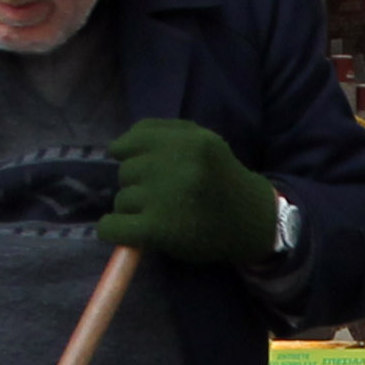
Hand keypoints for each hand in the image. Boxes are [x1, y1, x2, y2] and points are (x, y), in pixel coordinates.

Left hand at [99, 116, 283, 270]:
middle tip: (163, 196)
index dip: (133, 155)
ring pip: (122, 199)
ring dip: (134, 209)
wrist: (251, 222)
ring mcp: (165, 198)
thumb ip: (163, 132)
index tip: (147, 169)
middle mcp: (177, 165)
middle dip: (138, 183)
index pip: (131, 141)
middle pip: (125, 171)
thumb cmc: (221, 179)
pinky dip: (114, 230)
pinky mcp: (158, 229)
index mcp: (189, 141)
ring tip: (161, 215)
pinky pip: (113, 227)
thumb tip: (116, 146)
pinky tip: (130, 232)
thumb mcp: (203, 141)